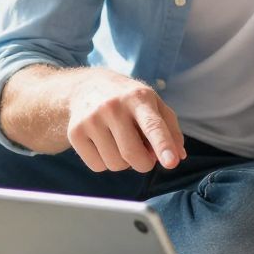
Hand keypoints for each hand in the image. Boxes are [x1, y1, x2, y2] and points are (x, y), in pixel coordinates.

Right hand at [65, 71, 185, 172]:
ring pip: (116, 164)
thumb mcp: (153, 104)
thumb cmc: (127, 99)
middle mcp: (113, 106)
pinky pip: (97, 166)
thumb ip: (170, 129)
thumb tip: (178, 156)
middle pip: (133, 155)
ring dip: (123, 162)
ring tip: (120, 141)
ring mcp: (91, 119)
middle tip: (144, 153)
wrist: (85, 87)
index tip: (171, 162)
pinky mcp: (75, 133)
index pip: (153, 125)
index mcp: (138, 97)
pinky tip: (104, 143)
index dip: (163, 145)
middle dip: (144, 163)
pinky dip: (105, 162)